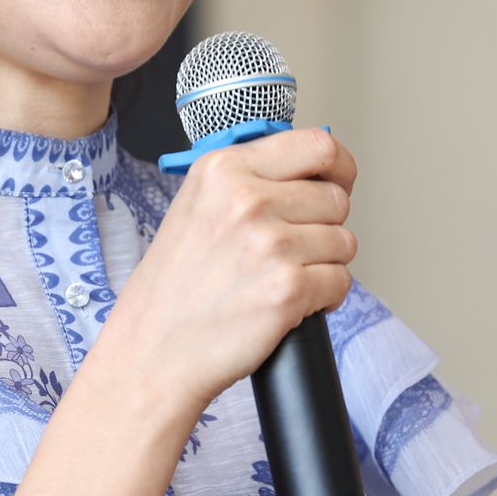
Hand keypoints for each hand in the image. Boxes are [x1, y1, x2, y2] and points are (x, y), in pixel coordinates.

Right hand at [100, 128, 358, 412]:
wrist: (152, 350)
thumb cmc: (173, 288)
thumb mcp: (197, 205)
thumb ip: (250, 180)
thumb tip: (313, 172)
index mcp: (223, 168)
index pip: (317, 145)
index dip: (338, 168)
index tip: (336, 185)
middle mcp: (246, 199)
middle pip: (336, 198)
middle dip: (325, 227)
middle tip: (293, 249)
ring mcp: (269, 244)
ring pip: (344, 242)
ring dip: (324, 264)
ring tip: (283, 278)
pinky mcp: (287, 289)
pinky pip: (340, 282)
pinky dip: (324, 298)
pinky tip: (290, 304)